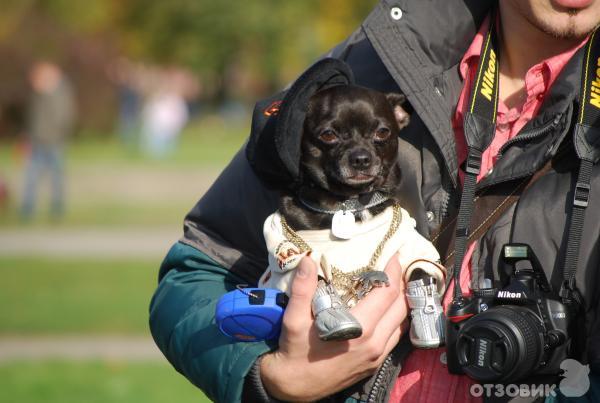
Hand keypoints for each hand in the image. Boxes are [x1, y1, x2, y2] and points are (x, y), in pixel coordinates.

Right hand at [260, 254, 407, 400]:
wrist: (294, 386)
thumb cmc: (296, 352)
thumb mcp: (293, 319)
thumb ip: (303, 288)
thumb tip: (309, 260)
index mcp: (359, 329)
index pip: (387, 293)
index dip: (393, 271)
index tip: (394, 255)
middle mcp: (374, 343)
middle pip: (401, 307)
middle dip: (401, 283)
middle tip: (395, 266)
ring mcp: (377, 356)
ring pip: (402, 324)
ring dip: (401, 302)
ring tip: (394, 285)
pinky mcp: (374, 364)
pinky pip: (395, 337)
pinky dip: (396, 319)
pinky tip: (386, 310)